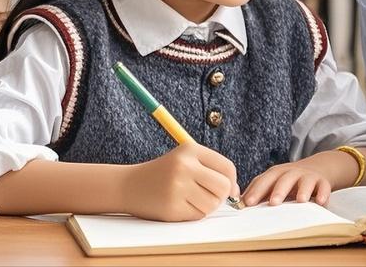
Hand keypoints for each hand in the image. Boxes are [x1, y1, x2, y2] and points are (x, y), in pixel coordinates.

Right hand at [125, 142, 239, 221]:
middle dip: (220, 196)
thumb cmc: (164, 173)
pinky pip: (198, 215)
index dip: (232, 182)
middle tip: (208, 196)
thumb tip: (236, 192)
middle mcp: (184, 166)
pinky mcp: (171, 206)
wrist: (129, 185)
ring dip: (206, 206)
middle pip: (223, 187)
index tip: (228, 189)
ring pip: (212, 204)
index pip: (227, 167)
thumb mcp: (186, 159)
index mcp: (190, 150)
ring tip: (191, 200)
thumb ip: (212, 170)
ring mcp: (177, 187)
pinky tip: (180, 206)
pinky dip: (194, 214)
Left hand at [241, 157, 335, 206]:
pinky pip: (324, 187)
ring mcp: (307, 177)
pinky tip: (321, 202)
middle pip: (284, 179)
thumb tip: (234, 204)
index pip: (264, 180)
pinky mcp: (322, 182)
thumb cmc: (287, 181)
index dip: (256, 191)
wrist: (315, 168)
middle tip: (273, 203)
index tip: (247, 203)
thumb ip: (256, 191)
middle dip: (278, 190)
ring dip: (303, 190)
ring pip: (305, 181)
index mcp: (275, 174)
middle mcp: (291, 173)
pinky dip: (323, 194)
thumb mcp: (272, 182)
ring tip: (300, 200)